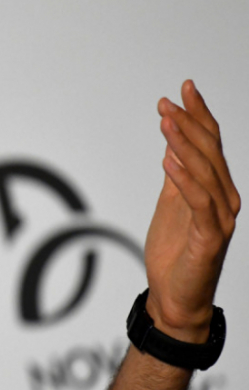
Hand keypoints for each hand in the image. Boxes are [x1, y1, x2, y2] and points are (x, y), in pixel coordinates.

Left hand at [144, 80, 239, 342]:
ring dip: (184, 144)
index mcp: (216, 189)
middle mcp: (225, 199)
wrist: (175, 298)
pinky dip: (184, 179)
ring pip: (205, 172)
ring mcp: (220, 218)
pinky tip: (168, 161)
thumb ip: (176, 176)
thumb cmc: (175, 253)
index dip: (199, 114)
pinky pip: (198, 202)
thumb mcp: (171, 205)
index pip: (212, 143)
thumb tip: (173, 143)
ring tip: (166, 121)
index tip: (184, 88)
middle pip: (210, 152)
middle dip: (189, 123)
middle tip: (168, 101)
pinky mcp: (209, 237)